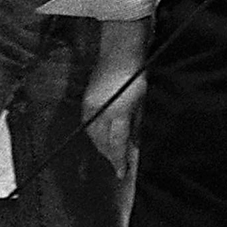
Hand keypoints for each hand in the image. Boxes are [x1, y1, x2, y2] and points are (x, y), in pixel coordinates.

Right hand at [84, 57, 143, 178]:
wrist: (119, 54)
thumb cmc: (136, 77)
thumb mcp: (141, 103)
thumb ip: (135, 127)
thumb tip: (133, 146)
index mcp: (119, 111)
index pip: (117, 143)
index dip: (119, 160)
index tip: (121, 172)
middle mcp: (102, 110)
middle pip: (102, 142)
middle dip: (109, 154)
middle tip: (117, 164)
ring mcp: (91, 105)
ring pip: (92, 134)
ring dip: (101, 146)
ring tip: (110, 153)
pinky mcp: (85, 101)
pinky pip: (88, 124)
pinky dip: (95, 133)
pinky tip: (102, 137)